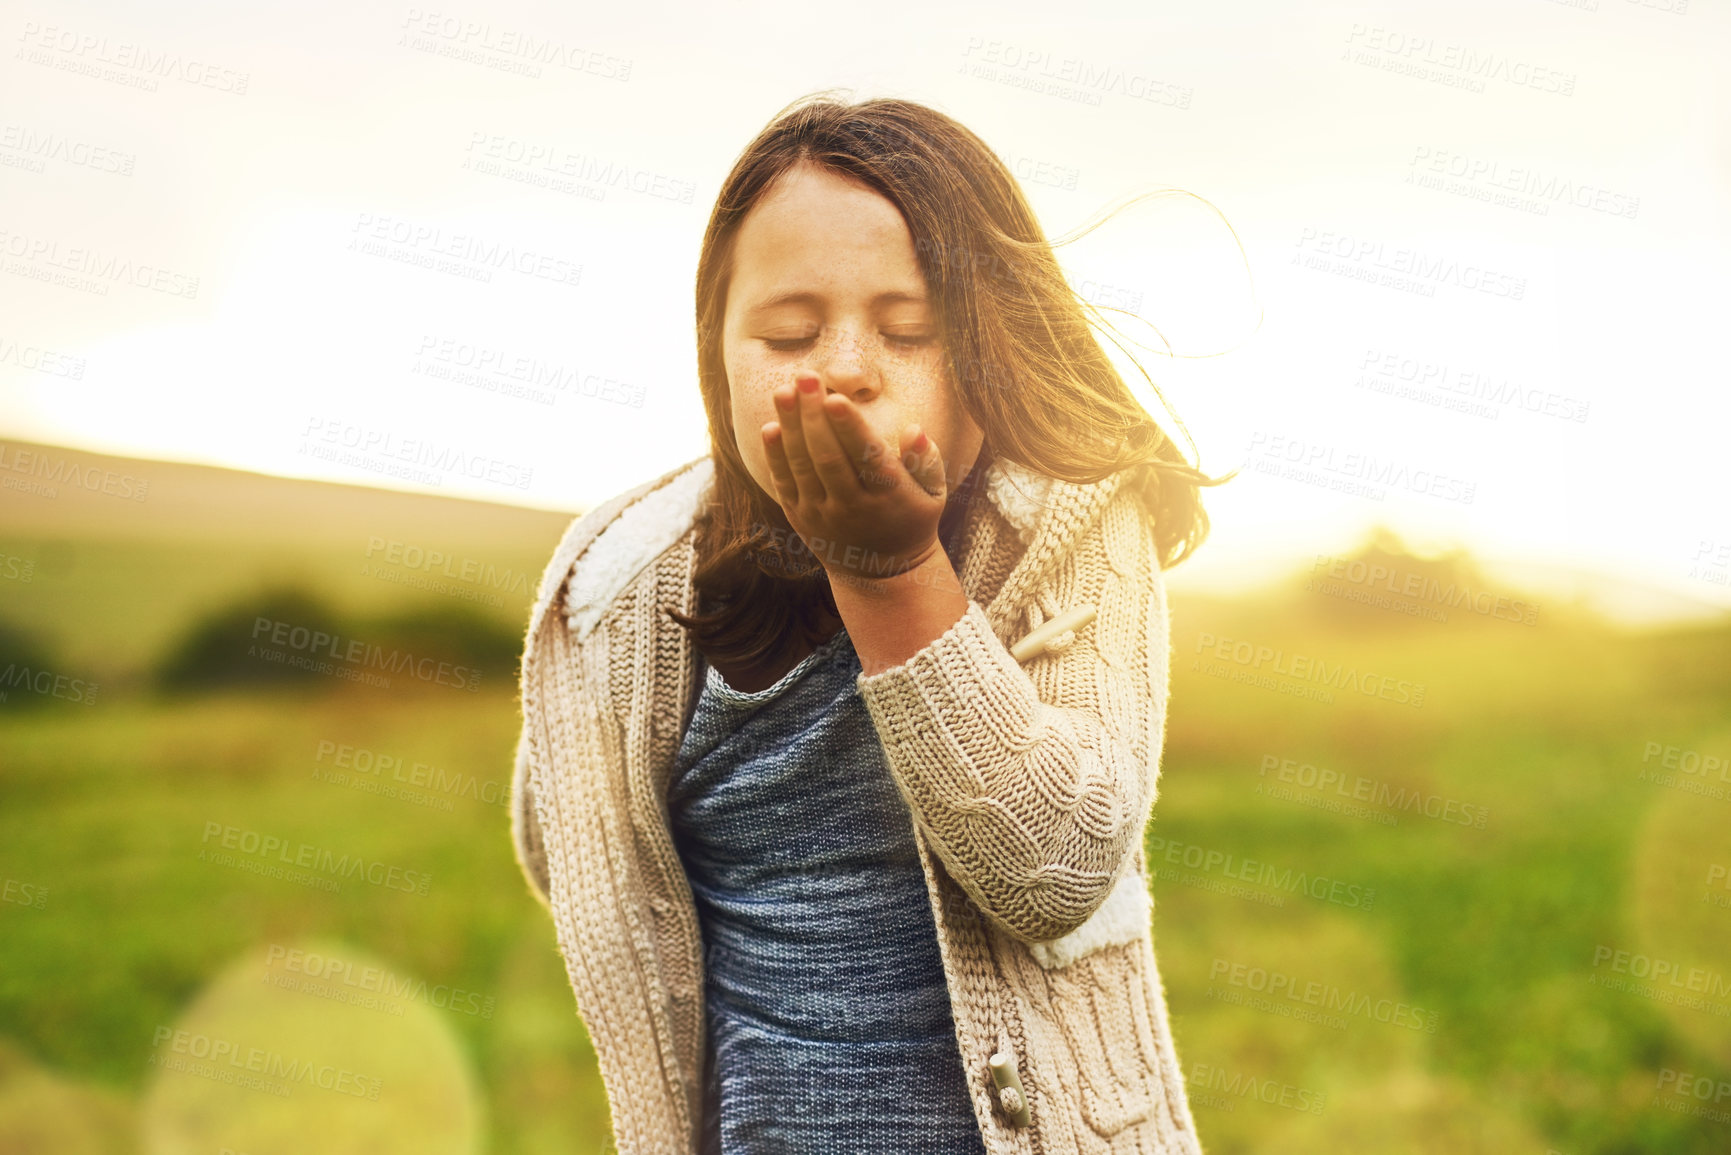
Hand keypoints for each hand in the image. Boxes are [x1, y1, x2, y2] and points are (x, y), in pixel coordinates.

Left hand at [762, 371, 949, 583]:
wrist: (880, 573)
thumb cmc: (911, 519)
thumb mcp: (934, 494)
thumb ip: (927, 460)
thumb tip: (914, 429)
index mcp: (889, 495)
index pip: (866, 457)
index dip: (849, 428)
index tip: (835, 398)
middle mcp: (853, 506)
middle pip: (828, 457)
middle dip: (814, 416)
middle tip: (805, 377)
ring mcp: (823, 513)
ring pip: (802, 466)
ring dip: (791, 427)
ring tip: (784, 391)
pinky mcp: (800, 517)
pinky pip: (785, 483)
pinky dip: (776, 456)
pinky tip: (771, 426)